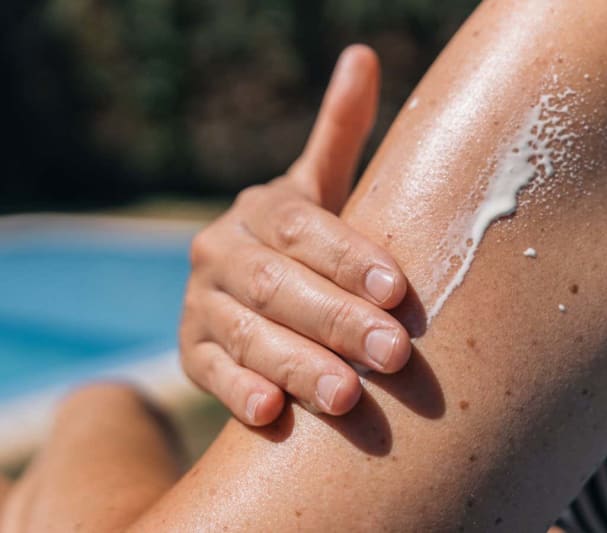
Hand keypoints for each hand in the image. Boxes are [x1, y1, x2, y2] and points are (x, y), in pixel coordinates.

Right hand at [180, 45, 410, 424]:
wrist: (246, 290)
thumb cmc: (307, 241)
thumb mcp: (320, 189)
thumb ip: (340, 131)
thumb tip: (362, 55)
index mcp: (261, 210)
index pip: (304, 229)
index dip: (349, 258)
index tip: (396, 290)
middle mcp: (221, 251)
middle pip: (279, 286)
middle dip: (336, 321)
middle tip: (392, 354)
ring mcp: (200, 304)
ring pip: (247, 334)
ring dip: (296, 365)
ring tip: (346, 397)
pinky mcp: (190, 353)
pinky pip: (208, 374)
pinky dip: (236, 393)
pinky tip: (270, 414)